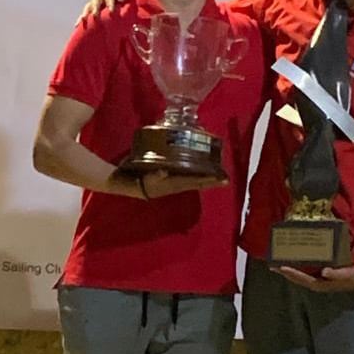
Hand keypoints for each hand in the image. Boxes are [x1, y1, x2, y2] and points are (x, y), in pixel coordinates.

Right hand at [77, 0, 134, 21]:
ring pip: (89, 6)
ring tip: (85, 19)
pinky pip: (86, 14)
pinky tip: (77, 25)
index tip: (111, 11)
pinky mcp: (92, 10)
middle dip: (96, 8)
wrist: (126, 1)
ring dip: (86, 13)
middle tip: (96, 16)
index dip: (110, 2)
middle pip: (96, 0)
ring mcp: (96, 2)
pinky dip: (81, 19)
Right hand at [107, 168, 226, 198]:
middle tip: (226, 178)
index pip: (196, 181)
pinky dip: (195, 173)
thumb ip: (155, 175)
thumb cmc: (138, 180)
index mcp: (174, 184)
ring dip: (205, 177)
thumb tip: (164, 172)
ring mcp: (174, 182)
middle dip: (212, 180)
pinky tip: (199, 169)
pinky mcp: (170, 179)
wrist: (127, 184)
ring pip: (194, 180)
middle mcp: (177, 184)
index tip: (222, 178)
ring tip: (217, 174)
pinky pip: (187, 176)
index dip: (209, 180)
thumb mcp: (145, 177)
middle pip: (199, 182)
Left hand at [273, 265, 353, 291]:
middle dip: (285, 272)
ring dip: (288, 270)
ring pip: (299, 275)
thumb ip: (336, 274)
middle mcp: (316, 283)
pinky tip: (291, 260)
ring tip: (277, 263)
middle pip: (297, 278)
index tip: (282, 267)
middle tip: (272, 265)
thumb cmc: (353, 276)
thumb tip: (324, 271)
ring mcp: (316, 279)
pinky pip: (304, 271)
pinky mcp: (318, 275)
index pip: (303, 279)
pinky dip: (296, 266)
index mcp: (321, 284)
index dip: (293, 273)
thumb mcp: (347, 275)